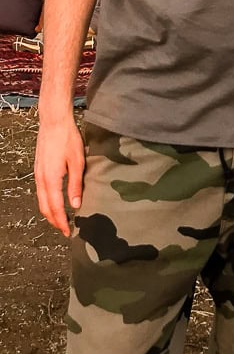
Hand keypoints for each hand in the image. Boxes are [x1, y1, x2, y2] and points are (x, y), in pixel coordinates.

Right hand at [34, 118, 84, 237]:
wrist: (54, 121)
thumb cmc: (67, 138)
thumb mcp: (77, 162)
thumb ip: (75, 185)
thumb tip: (76, 205)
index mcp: (51, 180)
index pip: (55, 208)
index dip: (61, 222)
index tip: (68, 232)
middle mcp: (41, 179)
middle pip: (44, 208)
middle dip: (54, 221)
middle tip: (64, 229)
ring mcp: (38, 174)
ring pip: (41, 200)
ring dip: (50, 212)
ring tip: (61, 218)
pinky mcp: (38, 169)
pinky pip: (41, 191)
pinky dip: (47, 201)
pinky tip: (55, 201)